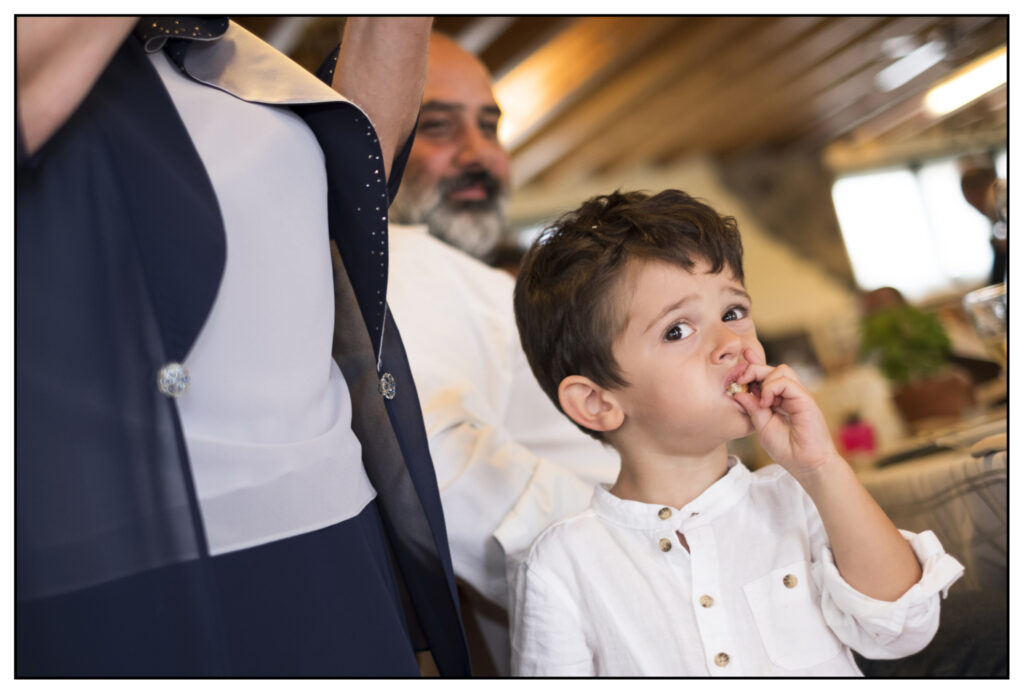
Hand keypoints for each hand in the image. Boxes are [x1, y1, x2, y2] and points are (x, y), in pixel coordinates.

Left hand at [732, 348, 838, 476]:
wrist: (806, 465)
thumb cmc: (786, 449)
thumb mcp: (761, 426)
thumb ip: (752, 407)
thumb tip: (737, 392)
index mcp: (778, 400)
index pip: (766, 376)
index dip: (752, 368)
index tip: (739, 367)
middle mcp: (789, 395)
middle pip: (772, 369)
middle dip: (753, 369)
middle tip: (740, 380)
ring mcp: (798, 396)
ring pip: (781, 370)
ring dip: (763, 379)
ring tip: (759, 399)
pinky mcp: (805, 399)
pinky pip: (787, 382)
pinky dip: (772, 388)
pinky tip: (766, 402)